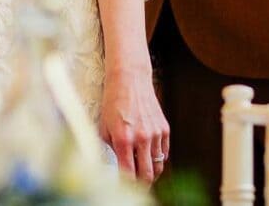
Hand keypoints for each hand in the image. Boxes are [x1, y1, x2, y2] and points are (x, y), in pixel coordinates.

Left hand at [98, 65, 169, 181]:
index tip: (123, 188)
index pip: (128, 174)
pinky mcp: (164, 128)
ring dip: (151, 173)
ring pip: (158, 166)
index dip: (126, 185)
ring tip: (144, 175)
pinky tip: (150, 159)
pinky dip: (158, 160)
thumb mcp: (104, 128)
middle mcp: (141, 138)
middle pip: (147, 175)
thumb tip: (116, 168)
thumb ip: (110, 150)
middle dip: (142, 185)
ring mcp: (155, 133)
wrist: (130, 80)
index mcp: (123, 140)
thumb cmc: (113, 104)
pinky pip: (165, 153)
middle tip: (136, 186)